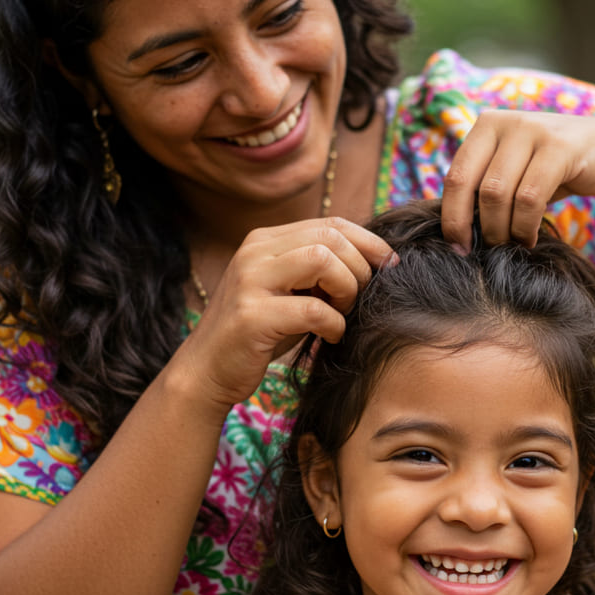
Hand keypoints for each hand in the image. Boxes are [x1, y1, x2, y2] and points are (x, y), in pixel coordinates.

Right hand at [171, 217, 395, 410]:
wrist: (206, 371)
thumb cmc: (259, 334)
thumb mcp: (288, 291)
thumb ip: (317, 269)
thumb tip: (376, 259)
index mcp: (264, 240)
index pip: (330, 223)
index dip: (368, 242)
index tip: (388, 265)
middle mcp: (254, 252)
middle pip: (330, 238)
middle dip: (359, 268)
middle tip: (358, 299)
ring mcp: (250, 282)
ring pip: (322, 261)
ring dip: (346, 290)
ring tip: (342, 313)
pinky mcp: (252, 317)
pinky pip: (314, 310)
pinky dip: (334, 325)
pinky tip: (330, 336)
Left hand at [441, 109, 594, 249]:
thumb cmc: (552, 168)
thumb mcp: (513, 171)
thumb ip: (484, 187)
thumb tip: (455, 232)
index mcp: (485, 127)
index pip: (456, 176)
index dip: (452, 216)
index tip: (458, 247)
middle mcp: (505, 123)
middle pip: (477, 188)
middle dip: (480, 227)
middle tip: (490, 249)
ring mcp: (533, 130)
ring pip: (500, 194)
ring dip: (504, 230)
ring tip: (514, 244)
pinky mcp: (560, 147)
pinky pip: (530, 198)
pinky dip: (526, 226)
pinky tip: (530, 238)